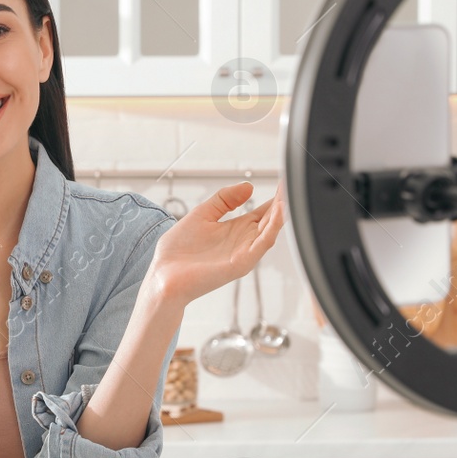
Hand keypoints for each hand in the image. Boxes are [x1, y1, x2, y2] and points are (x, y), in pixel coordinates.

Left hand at [147, 181, 284, 305]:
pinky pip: (260, 246)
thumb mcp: (203, 214)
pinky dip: (271, 230)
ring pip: (269, 232)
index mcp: (235, 230)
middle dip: (283, 203)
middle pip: (270, 221)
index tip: (285, 182)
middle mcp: (243, 242)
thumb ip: (224, 199)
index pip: (262, 212)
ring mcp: (243, 254)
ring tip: (288, 197)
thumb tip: (248, 186)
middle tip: (293, 185)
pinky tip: (277, 214)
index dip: (275, 198)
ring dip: (281, 215)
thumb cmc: (178, 251)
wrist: (163, 275)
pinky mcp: (239, 264)